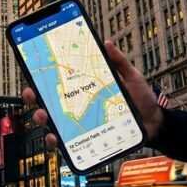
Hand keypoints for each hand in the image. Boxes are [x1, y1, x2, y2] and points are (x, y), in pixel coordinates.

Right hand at [23, 40, 163, 150]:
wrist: (154, 123)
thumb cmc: (141, 100)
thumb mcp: (131, 77)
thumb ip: (119, 62)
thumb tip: (107, 43)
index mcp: (85, 88)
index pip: (59, 81)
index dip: (43, 76)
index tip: (34, 70)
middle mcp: (78, 106)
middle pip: (48, 101)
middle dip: (34, 96)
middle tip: (32, 93)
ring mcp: (80, 124)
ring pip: (52, 122)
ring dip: (41, 118)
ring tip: (43, 116)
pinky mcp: (85, 139)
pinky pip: (66, 143)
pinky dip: (56, 141)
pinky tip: (54, 138)